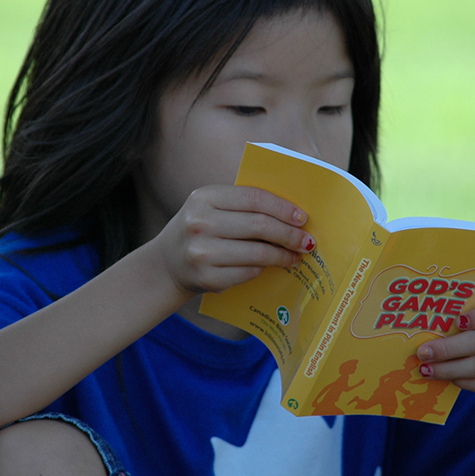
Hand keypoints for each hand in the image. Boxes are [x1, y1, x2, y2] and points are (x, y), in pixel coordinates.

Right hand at [153, 185, 314, 297]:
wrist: (167, 263)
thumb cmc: (201, 229)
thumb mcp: (212, 207)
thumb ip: (244, 205)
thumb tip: (292, 214)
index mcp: (204, 197)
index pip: (254, 198)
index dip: (283, 208)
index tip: (302, 217)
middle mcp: (199, 223)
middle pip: (259, 225)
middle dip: (289, 234)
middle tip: (307, 240)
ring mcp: (201, 252)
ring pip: (257, 253)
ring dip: (283, 255)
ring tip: (296, 255)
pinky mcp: (207, 278)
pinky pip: (249, 272)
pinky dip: (265, 268)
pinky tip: (273, 266)